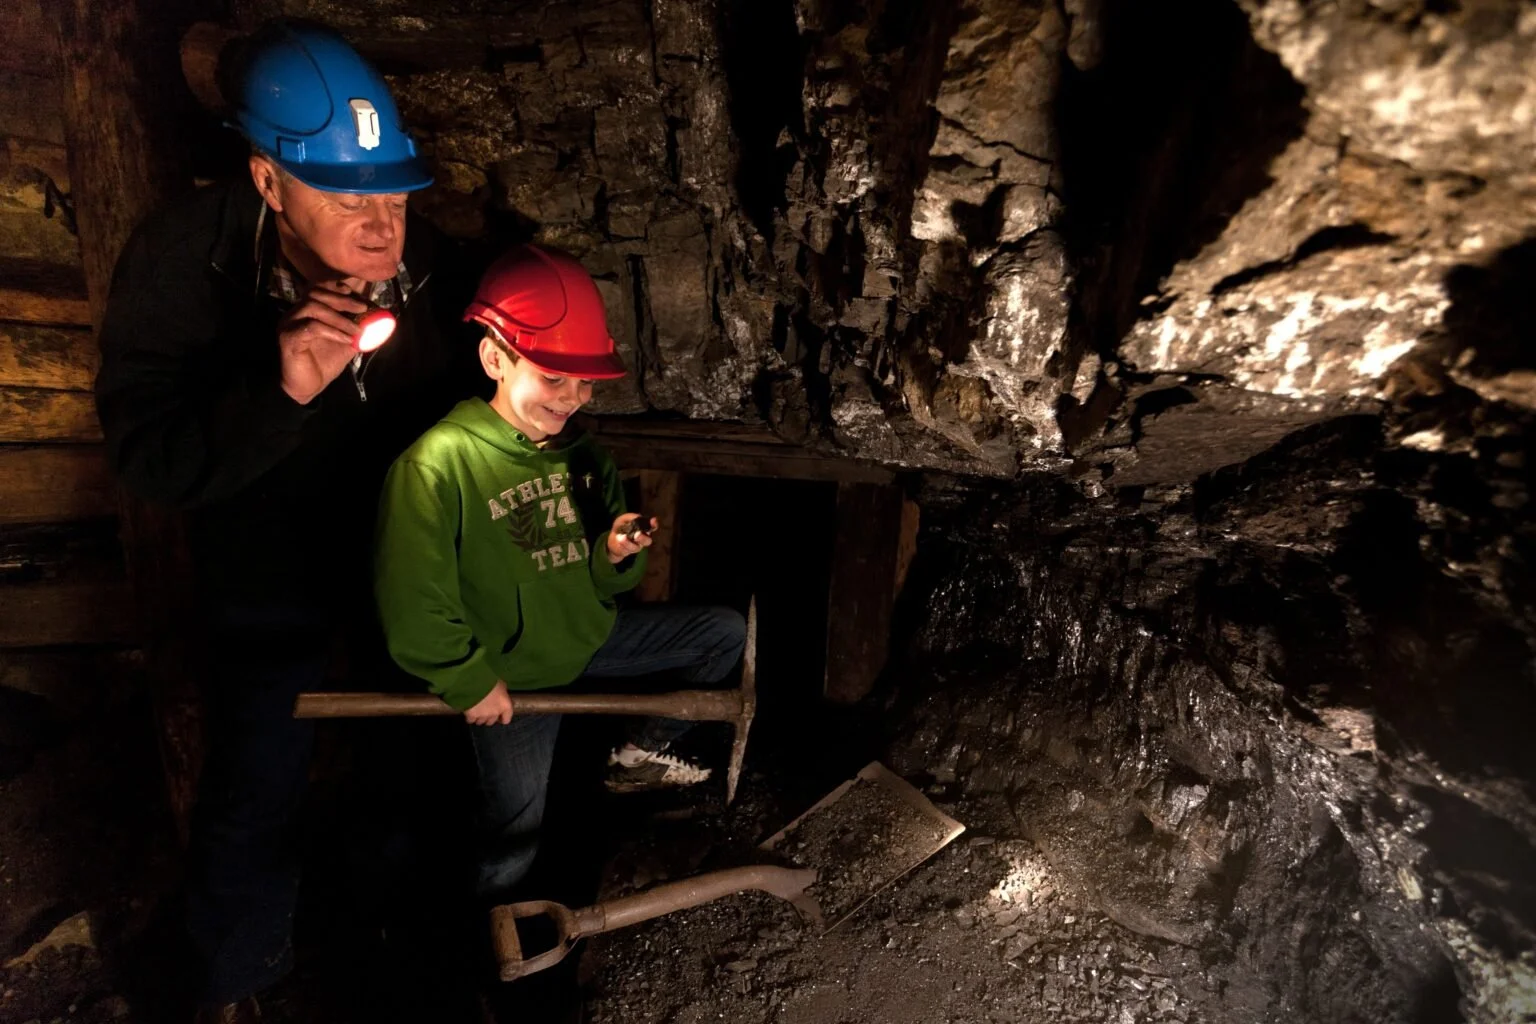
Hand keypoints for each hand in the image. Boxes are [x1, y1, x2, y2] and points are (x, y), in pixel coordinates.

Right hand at [278, 283, 368, 404]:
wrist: (306, 387)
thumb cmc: (323, 364)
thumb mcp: (346, 344)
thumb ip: (357, 330)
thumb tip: (378, 320)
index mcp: (306, 311)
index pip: (318, 288)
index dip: (337, 287)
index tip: (357, 295)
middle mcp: (295, 313)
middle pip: (315, 293)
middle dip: (342, 299)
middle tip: (363, 308)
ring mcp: (289, 324)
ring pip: (313, 307)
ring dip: (340, 318)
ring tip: (357, 330)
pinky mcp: (288, 337)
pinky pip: (312, 327)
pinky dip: (333, 331)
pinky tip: (346, 340)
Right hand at [465, 680, 513, 725]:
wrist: (475, 681)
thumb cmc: (490, 680)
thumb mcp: (500, 684)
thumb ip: (501, 692)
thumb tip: (500, 693)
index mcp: (505, 705)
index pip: (506, 719)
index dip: (502, 718)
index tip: (499, 716)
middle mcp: (495, 713)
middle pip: (491, 721)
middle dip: (488, 717)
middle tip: (485, 710)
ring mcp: (483, 716)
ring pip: (481, 721)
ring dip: (479, 718)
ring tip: (476, 710)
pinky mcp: (472, 716)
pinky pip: (471, 720)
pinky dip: (470, 717)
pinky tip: (468, 710)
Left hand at [606, 513, 654, 563]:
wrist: (612, 539)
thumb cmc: (621, 527)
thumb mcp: (624, 519)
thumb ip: (631, 517)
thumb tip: (638, 517)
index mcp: (644, 530)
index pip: (652, 528)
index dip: (654, 525)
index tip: (653, 521)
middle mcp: (642, 539)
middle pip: (647, 541)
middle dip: (642, 538)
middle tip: (637, 535)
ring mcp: (635, 547)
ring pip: (635, 548)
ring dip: (628, 543)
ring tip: (620, 537)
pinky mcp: (627, 552)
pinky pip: (626, 551)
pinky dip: (621, 544)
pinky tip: (618, 538)